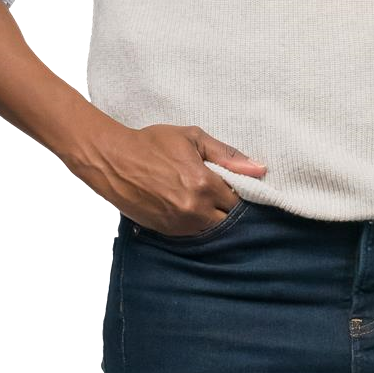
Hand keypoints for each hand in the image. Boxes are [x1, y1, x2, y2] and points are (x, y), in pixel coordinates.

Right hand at [62, 118, 267, 234]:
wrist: (113, 160)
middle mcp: (194, 208)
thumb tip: (260, 170)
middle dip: (228, 209)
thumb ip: (228, 155)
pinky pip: (194, 235)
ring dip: (214, 219)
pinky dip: (197, 224)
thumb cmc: (152, 144)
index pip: (239, 200)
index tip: (234, 186)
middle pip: (229, 220)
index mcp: (204, 183)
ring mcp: (179, 223)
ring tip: (204, 202)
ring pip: (213, 230)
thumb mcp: (192, 138)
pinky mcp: (166, 231)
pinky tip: (191, 209)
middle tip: (220, 195)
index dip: (239, 193)